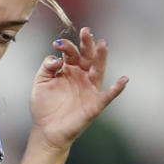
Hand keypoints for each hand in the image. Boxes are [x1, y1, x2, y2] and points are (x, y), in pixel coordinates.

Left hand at [29, 27, 127, 151]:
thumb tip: (55, 58)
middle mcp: (81, 76)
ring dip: (102, 57)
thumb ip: (46, 67)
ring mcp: (89, 89)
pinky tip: (123, 80)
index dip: (66, 47)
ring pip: (98, 70)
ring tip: (103, 45)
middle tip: (86, 32)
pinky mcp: (95, 104)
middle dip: (87, 44)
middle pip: (87, 56)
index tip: (57, 44)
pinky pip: (108, 95)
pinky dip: (117, 89)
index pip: (71, 53)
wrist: (47, 131)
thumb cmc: (45, 107)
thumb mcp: (40, 83)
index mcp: (69, 70)